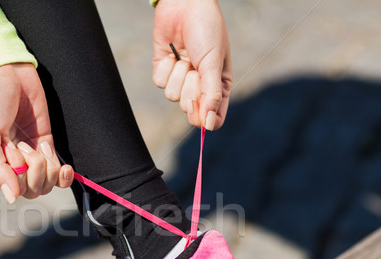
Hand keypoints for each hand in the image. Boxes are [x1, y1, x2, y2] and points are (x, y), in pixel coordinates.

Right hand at [0, 63, 72, 202]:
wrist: (7, 72)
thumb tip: (11, 197)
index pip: (15, 190)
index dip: (20, 175)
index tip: (13, 149)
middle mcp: (12, 166)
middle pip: (33, 190)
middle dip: (35, 172)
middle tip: (24, 146)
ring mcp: (30, 156)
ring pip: (47, 183)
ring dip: (47, 169)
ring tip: (36, 146)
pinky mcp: (45, 144)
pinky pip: (58, 172)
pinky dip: (63, 172)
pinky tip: (63, 165)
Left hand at [152, 0, 232, 129]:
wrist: (185, 4)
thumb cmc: (206, 29)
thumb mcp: (213, 63)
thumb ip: (211, 94)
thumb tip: (208, 124)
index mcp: (219, 85)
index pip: (213, 116)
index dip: (207, 120)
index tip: (203, 118)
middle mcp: (200, 85)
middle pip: (191, 110)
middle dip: (191, 91)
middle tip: (195, 71)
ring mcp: (181, 78)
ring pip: (174, 97)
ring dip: (178, 77)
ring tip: (185, 57)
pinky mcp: (164, 70)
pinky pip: (161, 83)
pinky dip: (165, 69)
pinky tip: (171, 54)